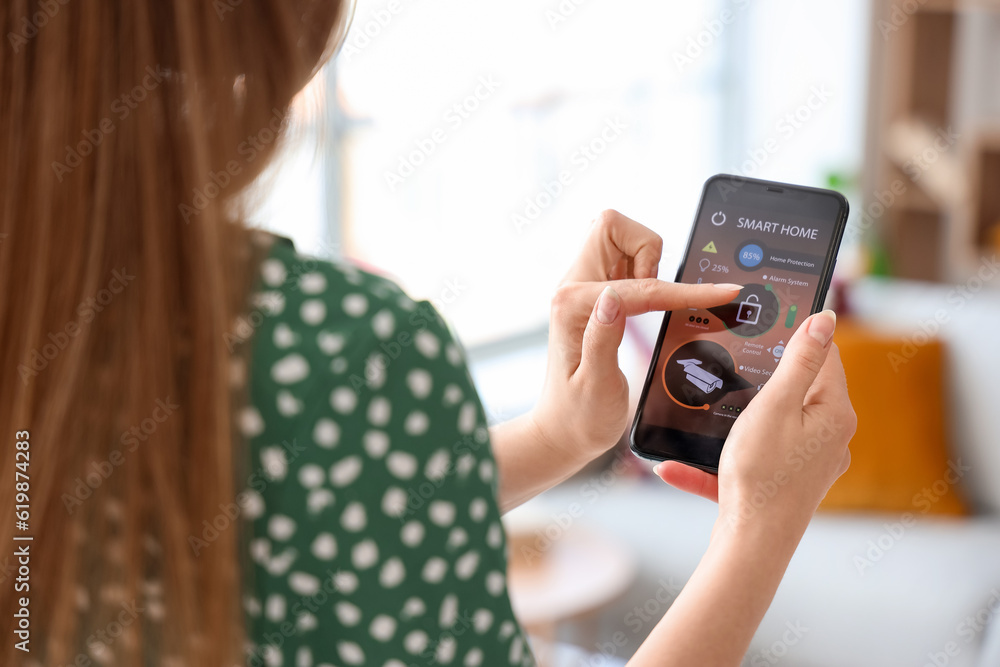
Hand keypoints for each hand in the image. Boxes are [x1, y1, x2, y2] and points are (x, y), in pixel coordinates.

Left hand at [529, 210, 741, 463]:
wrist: (563, 431)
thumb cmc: (579, 416)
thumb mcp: (596, 388)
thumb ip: (602, 340)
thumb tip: (612, 298)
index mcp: (572, 307)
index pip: (638, 285)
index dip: (684, 290)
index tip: (724, 293)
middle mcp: (572, 288)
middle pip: (612, 225)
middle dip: (648, 249)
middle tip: (655, 296)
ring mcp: (583, 288)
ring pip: (621, 237)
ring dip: (647, 262)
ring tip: (649, 308)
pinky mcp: (595, 295)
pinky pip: (626, 260)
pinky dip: (646, 273)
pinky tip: (650, 307)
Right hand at [654, 310, 855, 530]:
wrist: (751, 543)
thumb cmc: (764, 473)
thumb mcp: (776, 404)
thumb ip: (800, 360)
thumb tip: (826, 317)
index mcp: (834, 414)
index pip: (824, 357)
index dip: (797, 334)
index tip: (767, 320)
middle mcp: (828, 439)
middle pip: (795, 391)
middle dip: (759, 377)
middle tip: (727, 360)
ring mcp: (805, 464)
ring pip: (765, 427)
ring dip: (730, 421)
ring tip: (699, 410)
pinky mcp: (781, 486)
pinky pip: (745, 463)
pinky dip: (713, 464)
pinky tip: (674, 468)